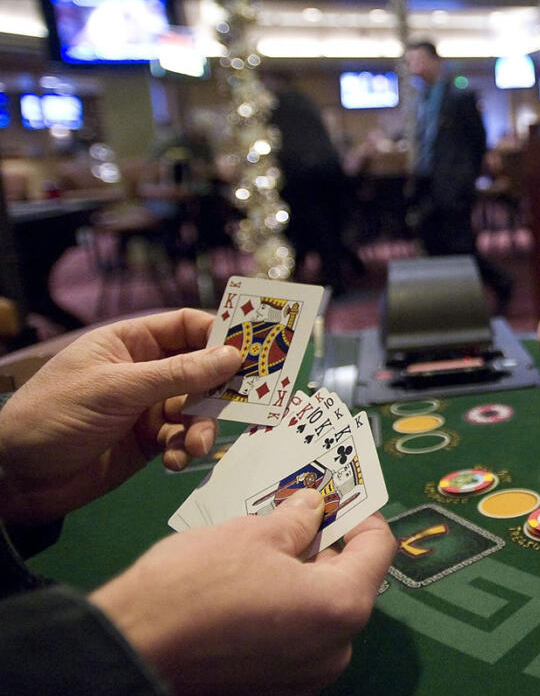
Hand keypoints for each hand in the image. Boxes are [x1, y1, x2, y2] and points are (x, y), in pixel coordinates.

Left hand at [0, 309, 241, 522]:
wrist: (16, 478)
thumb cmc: (56, 415)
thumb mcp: (117, 389)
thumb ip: (178, 374)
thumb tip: (232, 356)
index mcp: (130, 343)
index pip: (186, 326)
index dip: (219, 334)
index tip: (251, 349)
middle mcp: (144, 371)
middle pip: (201, 368)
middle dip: (222, 386)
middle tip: (251, 399)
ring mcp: (147, 407)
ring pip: (197, 409)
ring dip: (202, 427)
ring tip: (196, 445)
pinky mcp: (148, 441)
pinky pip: (182, 439)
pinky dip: (184, 450)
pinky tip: (174, 461)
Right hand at [91, 489, 396, 695]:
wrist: (130, 650)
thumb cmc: (194, 587)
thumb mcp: (251, 535)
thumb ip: (296, 520)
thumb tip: (312, 505)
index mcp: (342, 606)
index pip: (379, 549)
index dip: (361, 514)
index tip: (338, 495)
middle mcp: (335, 650)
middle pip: (349, 582)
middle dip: (326, 545)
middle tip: (296, 513)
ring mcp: (304, 677)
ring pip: (319, 612)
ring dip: (302, 577)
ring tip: (267, 546)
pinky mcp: (273, 690)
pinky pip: (294, 639)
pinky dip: (283, 609)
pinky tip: (249, 585)